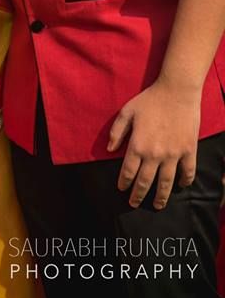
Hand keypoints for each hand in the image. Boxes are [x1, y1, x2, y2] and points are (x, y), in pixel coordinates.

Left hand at [107, 79, 200, 208]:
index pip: (128, 171)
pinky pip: (188, 172)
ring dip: (160, 197)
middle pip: (145, 181)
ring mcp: (174, 155)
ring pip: (166, 183)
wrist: (177, 91)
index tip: (121, 189)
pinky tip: (180, 186)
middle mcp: (155, 154)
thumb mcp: (127, 111)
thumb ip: (116, 131)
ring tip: (157, 205)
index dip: (124, 183)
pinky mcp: (189, 151)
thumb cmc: (149, 100)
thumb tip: (110, 150)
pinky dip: (184, 181)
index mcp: (138, 145)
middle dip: (138, 195)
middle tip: (134, 203)